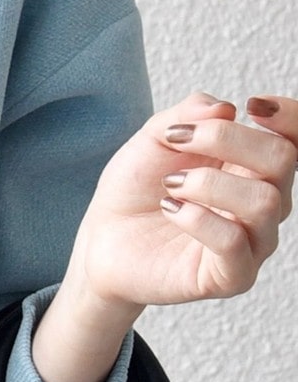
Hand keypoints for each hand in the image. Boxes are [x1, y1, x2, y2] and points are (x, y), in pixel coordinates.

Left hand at [67, 91, 296, 310]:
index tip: (251, 106)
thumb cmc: (136, 189)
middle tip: (177, 141)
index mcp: (254, 167)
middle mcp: (264, 203)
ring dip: (209, 182)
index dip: (289, 117)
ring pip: (264, 201)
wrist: (103, 238)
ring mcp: (253, 242)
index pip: (296, 140)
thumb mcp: (155, 138)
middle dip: (228, 139)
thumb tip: (226, 109)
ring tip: (170, 184)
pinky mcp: (231, 276)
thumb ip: (189, 115)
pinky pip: (234, 243)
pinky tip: (170, 209)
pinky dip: (198, 218)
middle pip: (283, 159)